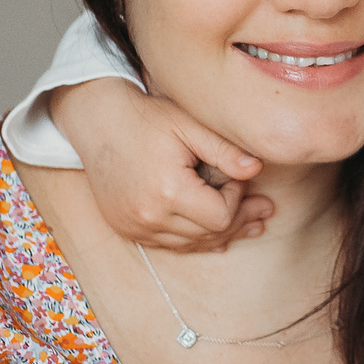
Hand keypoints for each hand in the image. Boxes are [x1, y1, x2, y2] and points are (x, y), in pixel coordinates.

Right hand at [50, 77, 273, 251]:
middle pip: (208, 235)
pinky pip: (168, 245)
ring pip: (190, 245)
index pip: (221, 216)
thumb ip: (225, 149)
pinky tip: (217, 238)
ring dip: (220, 235)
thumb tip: (258, 168)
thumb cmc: (147, 117)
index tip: (237, 178)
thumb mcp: (189, 125)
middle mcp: (148, 216)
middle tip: (265, 210)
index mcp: (167, 191)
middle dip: (239, 220)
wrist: (97, 121)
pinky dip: (193, 240)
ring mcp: (134, 227)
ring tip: (251, 226)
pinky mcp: (126, 228)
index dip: (238, 200)